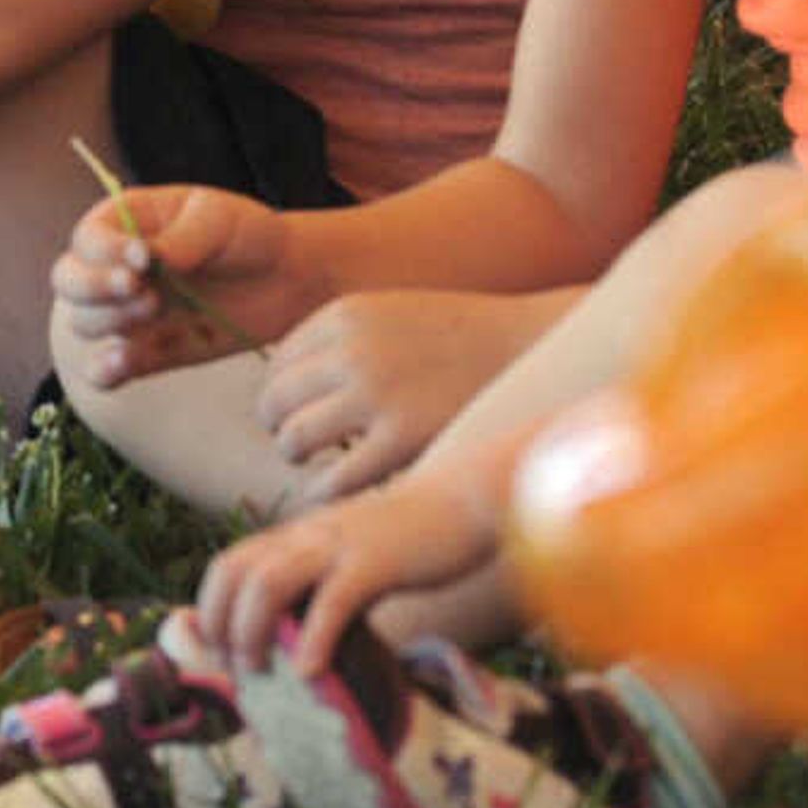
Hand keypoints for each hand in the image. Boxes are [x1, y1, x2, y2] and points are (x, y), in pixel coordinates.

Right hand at [48, 185, 311, 384]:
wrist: (287, 279)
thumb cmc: (247, 235)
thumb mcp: (218, 220)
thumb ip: (181, 239)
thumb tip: (147, 259)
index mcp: (124, 224)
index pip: (87, 238)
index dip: (105, 251)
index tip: (143, 259)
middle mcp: (115, 268)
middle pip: (67, 281)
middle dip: (94, 289)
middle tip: (145, 293)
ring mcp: (128, 312)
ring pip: (83, 322)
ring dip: (110, 321)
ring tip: (158, 310)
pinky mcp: (149, 353)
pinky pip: (107, 370)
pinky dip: (106, 371)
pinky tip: (121, 363)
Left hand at [196, 458, 510, 675]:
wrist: (465, 499)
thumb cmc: (409, 542)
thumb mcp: (350, 559)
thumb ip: (320, 586)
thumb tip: (295, 642)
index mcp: (297, 535)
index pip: (228, 564)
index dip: (211, 609)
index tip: (220, 653)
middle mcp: (306, 535)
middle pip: (234, 571)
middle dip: (221, 624)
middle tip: (235, 670)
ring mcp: (338, 545)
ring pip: (268, 582)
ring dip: (252, 631)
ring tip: (260, 672)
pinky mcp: (374, 561)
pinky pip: (332, 599)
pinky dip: (314, 637)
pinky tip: (310, 671)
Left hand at [255, 289, 566, 503]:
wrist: (533, 352)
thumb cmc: (461, 341)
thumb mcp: (392, 316)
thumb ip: (341, 341)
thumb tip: (285, 381)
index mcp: (343, 315)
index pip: (278, 365)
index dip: (284, 395)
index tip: (300, 412)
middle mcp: (350, 351)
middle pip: (274, 402)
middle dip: (281, 427)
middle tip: (303, 446)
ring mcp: (375, 395)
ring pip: (293, 440)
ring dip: (298, 458)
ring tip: (320, 466)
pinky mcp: (402, 441)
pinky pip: (334, 480)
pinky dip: (327, 491)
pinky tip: (343, 492)